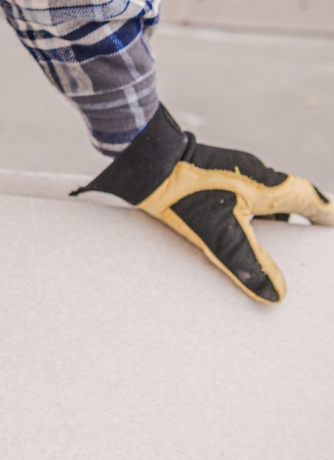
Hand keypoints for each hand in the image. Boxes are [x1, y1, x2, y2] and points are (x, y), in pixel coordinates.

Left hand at [74, 106, 332, 302]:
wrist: (144, 163)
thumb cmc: (183, 193)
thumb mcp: (219, 233)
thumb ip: (249, 263)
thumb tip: (278, 295)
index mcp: (268, 184)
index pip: (310, 199)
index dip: (326, 215)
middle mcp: (254, 176)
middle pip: (288, 202)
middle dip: (299, 224)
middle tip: (305, 249)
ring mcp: (231, 175)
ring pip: (260, 203)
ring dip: (268, 225)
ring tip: (268, 253)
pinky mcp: (208, 179)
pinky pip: (236, 202)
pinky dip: (242, 221)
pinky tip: (230, 238)